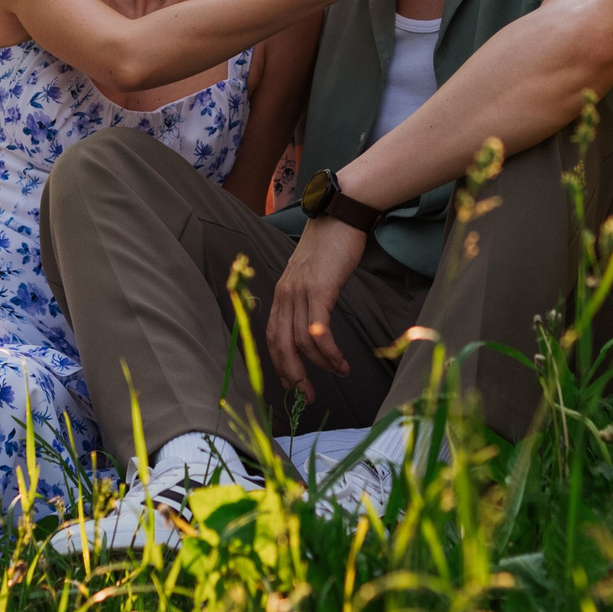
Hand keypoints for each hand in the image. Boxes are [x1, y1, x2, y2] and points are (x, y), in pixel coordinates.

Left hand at [268, 215, 367, 398]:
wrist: (341, 214)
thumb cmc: (331, 244)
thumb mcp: (313, 273)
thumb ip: (309, 297)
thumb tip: (316, 325)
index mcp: (281, 293)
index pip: (271, 336)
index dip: (279, 364)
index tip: (292, 383)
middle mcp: (285, 294)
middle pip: (281, 345)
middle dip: (293, 376)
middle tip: (307, 396)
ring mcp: (300, 292)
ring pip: (302, 341)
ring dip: (321, 364)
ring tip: (340, 373)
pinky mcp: (320, 289)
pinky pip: (319, 330)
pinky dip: (328, 351)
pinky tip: (339, 361)